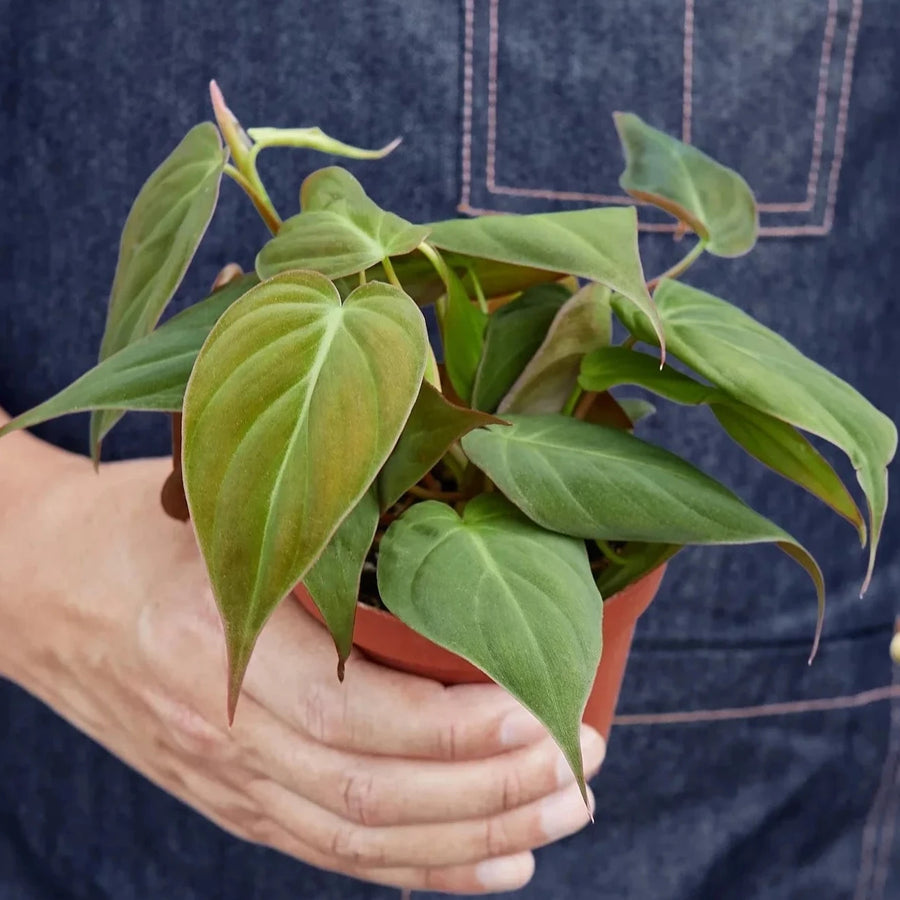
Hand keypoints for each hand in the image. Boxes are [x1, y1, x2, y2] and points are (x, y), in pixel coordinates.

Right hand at [0, 444, 605, 893]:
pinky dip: (422, 869)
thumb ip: (314, 529)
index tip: (544, 710)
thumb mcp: (218, 507)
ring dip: (476, 838)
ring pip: (367, 838)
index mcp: (220, 649)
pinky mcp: (232, 797)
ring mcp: (227, 780)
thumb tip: (442, 524)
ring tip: (562, 815)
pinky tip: (496, 866)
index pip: (361, 720)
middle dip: (495, 791)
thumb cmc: (134, 531)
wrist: (37, 588)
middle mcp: (226, 735)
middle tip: (584, 766)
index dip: (462, 731)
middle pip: (378, 794)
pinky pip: (335, 852)